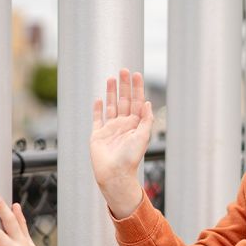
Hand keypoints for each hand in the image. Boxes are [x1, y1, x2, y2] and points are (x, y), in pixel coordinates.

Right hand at [90, 69, 153, 217]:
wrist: (114, 174)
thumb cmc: (130, 158)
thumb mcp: (143, 137)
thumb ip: (146, 120)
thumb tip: (148, 102)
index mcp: (135, 125)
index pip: (137, 102)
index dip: (137, 88)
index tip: (136, 74)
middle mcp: (123, 125)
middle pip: (124, 100)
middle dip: (124, 86)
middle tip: (123, 70)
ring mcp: (110, 129)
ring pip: (111, 106)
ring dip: (111, 93)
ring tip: (111, 79)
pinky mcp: (98, 135)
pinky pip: (97, 119)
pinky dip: (98, 109)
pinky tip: (99, 99)